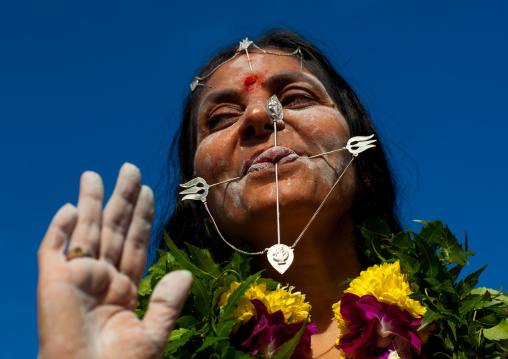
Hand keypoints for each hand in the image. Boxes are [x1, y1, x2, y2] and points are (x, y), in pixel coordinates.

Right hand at [37, 163, 191, 358]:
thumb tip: (185, 273)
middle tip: (130, 169)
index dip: (141, 217)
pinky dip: (59, 229)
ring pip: (86, 230)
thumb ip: (168, 302)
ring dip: (91, 202)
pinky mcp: (53, 282)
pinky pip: (54, 249)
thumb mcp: (153, 334)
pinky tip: (70, 207)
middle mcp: (102, 277)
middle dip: (121, 199)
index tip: (148, 192)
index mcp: (125, 288)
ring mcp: (77, 278)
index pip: (135, 242)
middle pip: (113, 228)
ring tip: (95, 175)